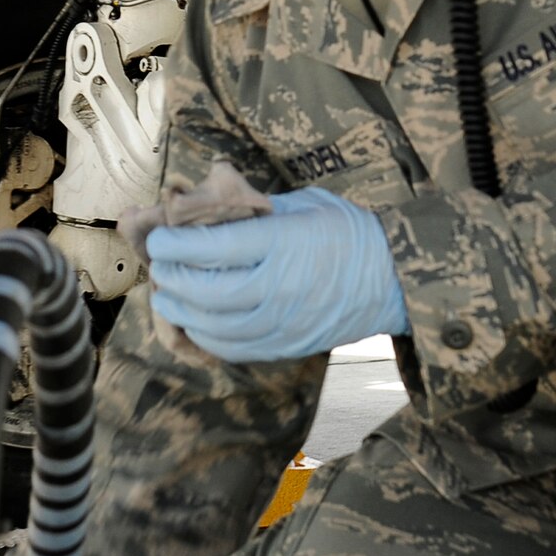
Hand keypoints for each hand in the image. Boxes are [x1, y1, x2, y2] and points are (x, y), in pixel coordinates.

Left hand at [146, 186, 407, 362]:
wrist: (396, 278)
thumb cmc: (348, 233)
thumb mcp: (303, 205)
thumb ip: (254, 209)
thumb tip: (203, 208)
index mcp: (285, 243)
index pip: (217, 248)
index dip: (177, 246)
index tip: (159, 241)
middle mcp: (282, 286)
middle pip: (210, 293)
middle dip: (173, 281)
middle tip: (158, 269)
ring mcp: (286, 321)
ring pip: (218, 327)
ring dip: (183, 313)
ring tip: (166, 298)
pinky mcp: (290, 345)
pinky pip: (237, 349)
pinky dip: (208, 338)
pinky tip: (195, 324)